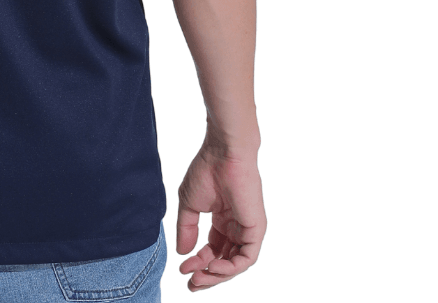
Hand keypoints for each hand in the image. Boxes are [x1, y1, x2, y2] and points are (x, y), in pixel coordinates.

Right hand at [175, 140, 264, 290]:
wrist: (223, 154)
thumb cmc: (206, 171)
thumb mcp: (189, 204)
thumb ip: (186, 229)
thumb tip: (182, 253)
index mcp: (223, 220)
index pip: (212, 249)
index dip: (197, 261)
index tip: (182, 269)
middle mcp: (236, 228)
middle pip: (224, 260)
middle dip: (207, 274)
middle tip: (191, 283)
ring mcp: (247, 230)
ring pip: (235, 264)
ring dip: (217, 274)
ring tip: (199, 277)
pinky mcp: (256, 230)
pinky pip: (246, 258)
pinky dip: (230, 267)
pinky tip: (213, 266)